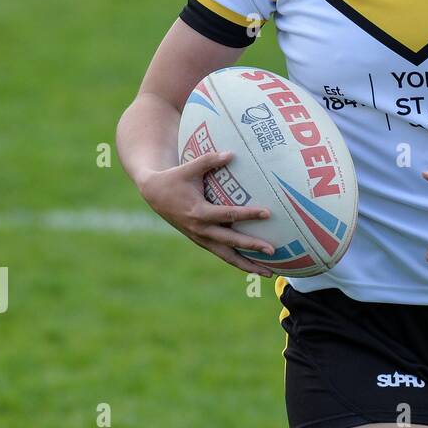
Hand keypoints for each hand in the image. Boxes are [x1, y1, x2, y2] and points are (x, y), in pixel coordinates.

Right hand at [137, 150, 276, 276]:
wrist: (154, 195)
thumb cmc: (175, 178)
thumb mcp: (189, 168)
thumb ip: (209, 160)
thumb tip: (232, 153)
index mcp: (198, 213)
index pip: (228, 215)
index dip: (248, 214)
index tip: (267, 213)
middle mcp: (200, 230)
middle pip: (230, 242)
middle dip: (251, 247)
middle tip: (272, 251)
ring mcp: (201, 239)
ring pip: (227, 256)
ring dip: (247, 265)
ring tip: (269, 274)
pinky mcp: (202, 241)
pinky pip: (223, 254)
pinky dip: (238, 261)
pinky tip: (256, 267)